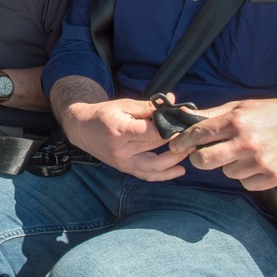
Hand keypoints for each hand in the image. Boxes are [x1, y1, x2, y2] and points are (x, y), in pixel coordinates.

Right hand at [62, 97, 189, 181]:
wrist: (82, 129)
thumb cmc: (103, 114)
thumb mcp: (124, 105)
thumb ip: (149, 106)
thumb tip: (173, 101)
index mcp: (119, 131)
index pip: (152, 133)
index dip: (171, 129)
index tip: (186, 124)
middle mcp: (121, 150)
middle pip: (156, 148)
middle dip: (178, 142)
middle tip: (194, 135)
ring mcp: (122, 162)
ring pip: (155, 167)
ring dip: (175, 161)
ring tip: (190, 151)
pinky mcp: (124, 169)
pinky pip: (147, 175)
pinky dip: (165, 174)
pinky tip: (179, 170)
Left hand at [168, 97, 276, 190]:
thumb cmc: (267, 113)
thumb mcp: (238, 107)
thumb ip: (210, 115)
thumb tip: (181, 114)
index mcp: (236, 122)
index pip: (198, 135)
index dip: (182, 141)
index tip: (175, 146)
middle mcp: (248, 142)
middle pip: (204, 161)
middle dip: (198, 158)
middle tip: (203, 154)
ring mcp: (262, 161)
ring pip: (226, 173)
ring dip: (228, 166)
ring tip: (241, 153)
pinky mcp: (274, 176)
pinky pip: (245, 184)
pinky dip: (246, 176)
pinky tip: (254, 163)